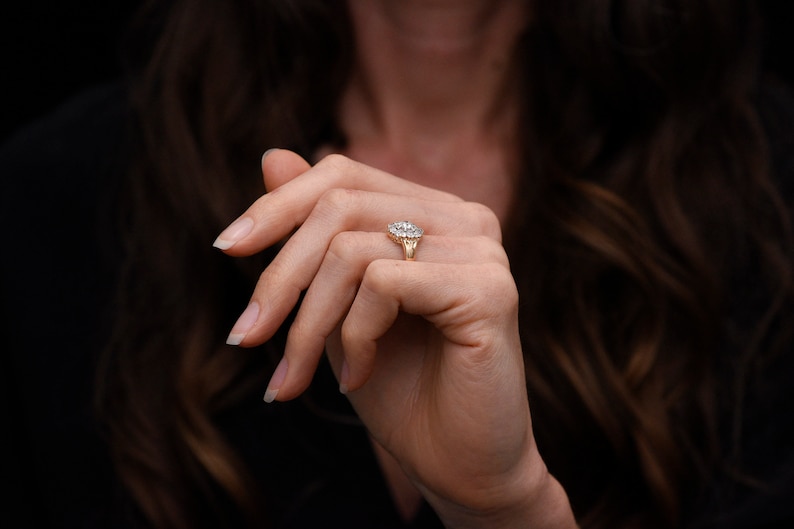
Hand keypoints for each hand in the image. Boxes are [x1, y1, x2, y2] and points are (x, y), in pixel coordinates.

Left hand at [216, 149, 575, 526]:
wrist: (458, 463)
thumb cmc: (398, 386)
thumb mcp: (337, 306)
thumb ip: (314, 235)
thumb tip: (271, 155)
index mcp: (432, 213)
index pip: (343, 176)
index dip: (278, 206)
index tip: (228, 249)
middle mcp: (464, 218)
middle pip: (340, 205)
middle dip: (280, 276)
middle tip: (247, 338)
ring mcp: (482, 249)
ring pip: (352, 248)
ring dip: (307, 323)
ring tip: (296, 377)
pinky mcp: (490, 289)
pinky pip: (382, 285)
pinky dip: (352, 336)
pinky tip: (356, 377)